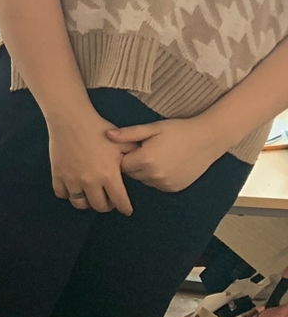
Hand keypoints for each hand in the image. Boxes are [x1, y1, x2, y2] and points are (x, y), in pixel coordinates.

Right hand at [47, 110, 133, 214]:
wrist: (71, 120)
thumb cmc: (99, 129)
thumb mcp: (122, 143)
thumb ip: (133, 158)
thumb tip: (140, 167)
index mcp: (109, 175)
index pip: (120, 201)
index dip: (125, 208)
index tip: (127, 210)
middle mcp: (90, 182)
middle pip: (99, 206)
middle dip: (106, 206)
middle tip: (109, 201)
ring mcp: (72, 180)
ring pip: (79, 204)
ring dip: (87, 202)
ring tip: (90, 196)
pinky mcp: (58, 176)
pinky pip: (62, 194)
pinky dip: (68, 194)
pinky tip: (73, 188)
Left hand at [107, 118, 226, 192]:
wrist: (209, 139)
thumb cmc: (179, 130)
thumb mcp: (153, 128)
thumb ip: (129, 134)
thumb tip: (107, 135)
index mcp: (145, 159)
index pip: (121, 165)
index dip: (126, 155)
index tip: (134, 147)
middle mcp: (154, 175)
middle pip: (131, 174)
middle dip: (134, 164)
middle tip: (147, 150)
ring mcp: (164, 184)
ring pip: (143, 180)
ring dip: (145, 171)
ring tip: (159, 156)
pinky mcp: (173, 188)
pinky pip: (156, 184)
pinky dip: (157, 177)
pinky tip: (167, 164)